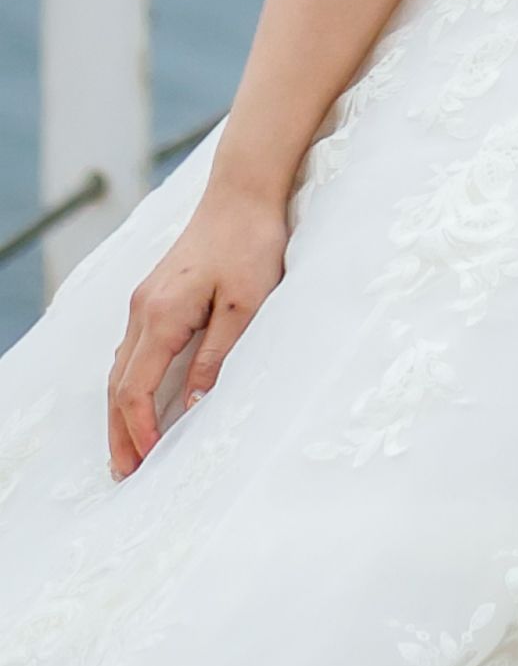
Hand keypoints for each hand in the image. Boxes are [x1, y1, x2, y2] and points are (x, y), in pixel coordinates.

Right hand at [107, 183, 289, 477]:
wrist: (242, 193)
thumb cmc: (252, 244)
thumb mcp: (246, 305)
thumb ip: (218, 356)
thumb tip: (195, 406)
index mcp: (161, 316)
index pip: (136, 389)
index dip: (140, 428)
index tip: (148, 461)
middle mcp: (141, 312)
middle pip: (118, 386)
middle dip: (119, 432)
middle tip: (124, 472)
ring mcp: (143, 303)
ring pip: (120, 370)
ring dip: (121, 412)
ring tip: (128, 449)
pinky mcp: (154, 297)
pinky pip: (131, 352)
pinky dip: (129, 385)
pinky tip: (138, 402)